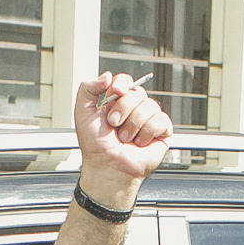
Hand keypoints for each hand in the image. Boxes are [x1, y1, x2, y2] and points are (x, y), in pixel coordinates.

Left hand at [75, 72, 172, 198]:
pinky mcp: (161, 132)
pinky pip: (161, 120)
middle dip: (123, 109)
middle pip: (137, 92)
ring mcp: (148, 120)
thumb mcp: (82, 114)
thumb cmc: (95, 147)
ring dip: (133, 125)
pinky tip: (139, 142)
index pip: (125, 81)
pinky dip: (147, 132)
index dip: (121, 84)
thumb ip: (88, 89)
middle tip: (114, 125)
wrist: (108, 168)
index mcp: (117, 102)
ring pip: (150, 106)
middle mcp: (134, 109)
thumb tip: (107, 76)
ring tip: (126, 138)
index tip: (114, 94)